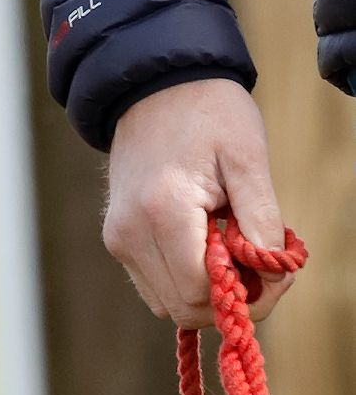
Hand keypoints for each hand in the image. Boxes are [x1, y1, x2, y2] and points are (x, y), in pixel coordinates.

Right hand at [103, 80, 294, 328]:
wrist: (155, 86)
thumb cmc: (208, 113)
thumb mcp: (247, 158)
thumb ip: (261, 219)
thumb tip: (273, 274)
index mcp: (162, 212)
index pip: (198, 292)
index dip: (244, 296)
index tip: (276, 273)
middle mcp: (130, 234)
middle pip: (181, 307)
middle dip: (228, 301)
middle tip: (263, 272)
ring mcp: (119, 240)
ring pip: (166, 303)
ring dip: (206, 294)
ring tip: (235, 255)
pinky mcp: (118, 240)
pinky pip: (155, 285)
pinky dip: (186, 281)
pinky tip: (210, 250)